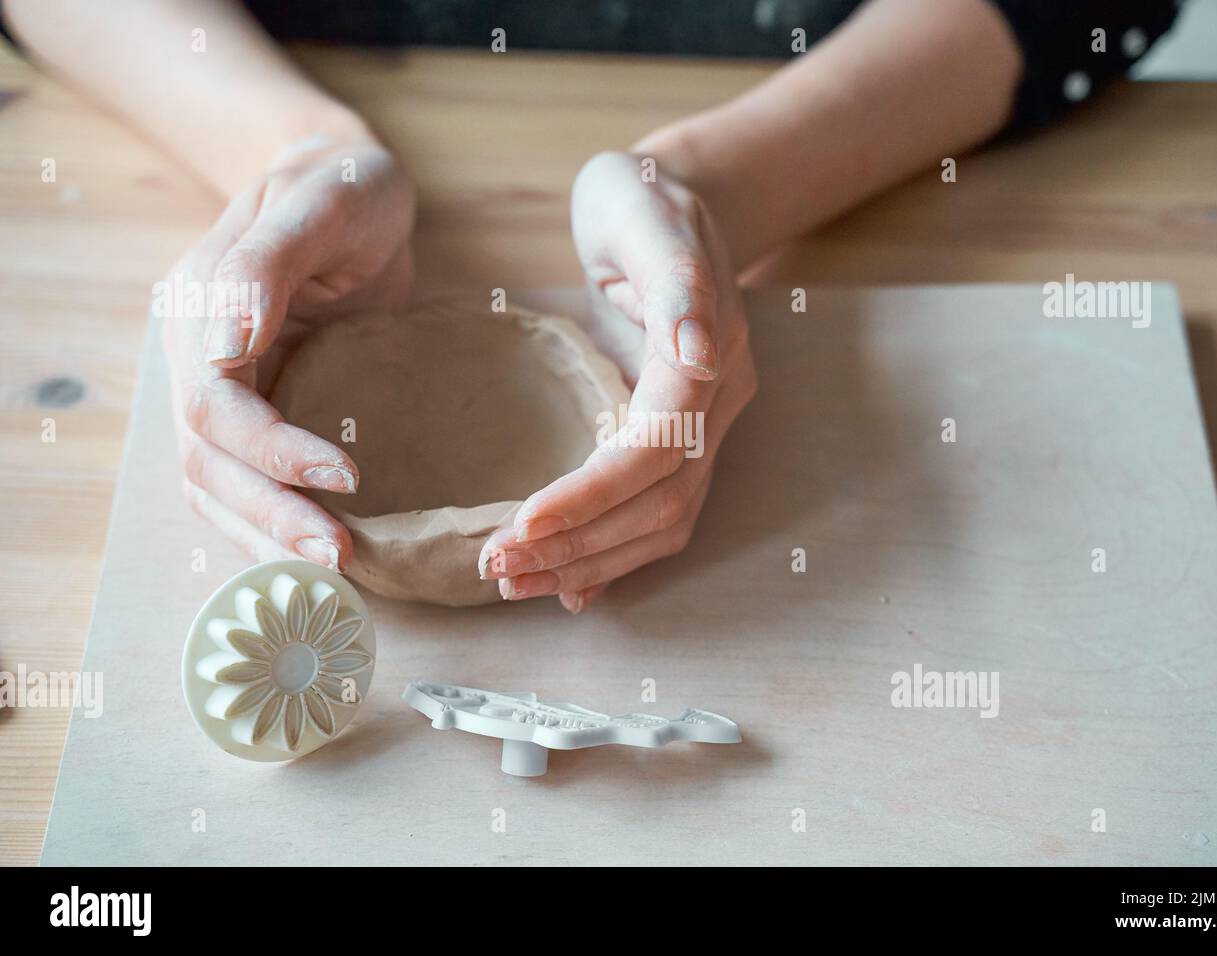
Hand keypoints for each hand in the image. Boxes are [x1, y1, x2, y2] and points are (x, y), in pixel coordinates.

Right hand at [162, 132, 415, 568]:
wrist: (346, 187)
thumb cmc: (340, 187)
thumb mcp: (317, 203)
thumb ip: (268, 263)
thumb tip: (228, 339)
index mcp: (200, 308)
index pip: (214, 405)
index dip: (271, 451)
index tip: (347, 474)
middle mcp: (199, 356)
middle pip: (208, 460)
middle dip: (269, 515)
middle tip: (339, 559)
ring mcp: (224, 386)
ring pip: (216, 484)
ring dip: (267, 535)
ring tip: (331, 573)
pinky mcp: (261, 405)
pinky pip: (246, 479)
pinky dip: (273, 521)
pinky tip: (313, 552)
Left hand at [478, 151, 756, 611]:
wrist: (674, 205)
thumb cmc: (645, 201)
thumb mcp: (647, 212)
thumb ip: (676, 279)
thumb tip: (696, 354)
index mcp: (712, 352)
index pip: (656, 447)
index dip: (594, 493)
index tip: (523, 522)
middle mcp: (718, 401)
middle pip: (660, 502)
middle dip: (580, 543)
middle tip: (497, 565)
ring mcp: (707, 424)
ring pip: (663, 522)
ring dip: (590, 562)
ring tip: (514, 581)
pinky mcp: (681, 436)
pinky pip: (658, 512)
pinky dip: (613, 556)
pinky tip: (567, 585)